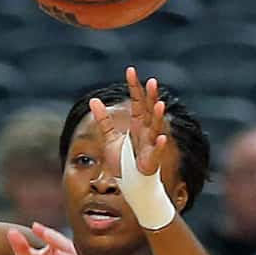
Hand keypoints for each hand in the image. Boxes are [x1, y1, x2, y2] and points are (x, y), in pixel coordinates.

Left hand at [89, 66, 167, 182]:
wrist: (130, 184)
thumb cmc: (123, 162)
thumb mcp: (110, 139)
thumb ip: (103, 120)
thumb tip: (93, 100)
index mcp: (136, 124)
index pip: (136, 101)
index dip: (134, 87)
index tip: (130, 70)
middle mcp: (145, 131)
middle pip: (148, 110)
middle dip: (150, 97)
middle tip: (151, 81)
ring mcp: (150, 144)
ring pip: (155, 127)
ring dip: (157, 116)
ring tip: (159, 104)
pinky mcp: (152, 160)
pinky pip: (157, 151)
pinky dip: (159, 145)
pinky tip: (162, 138)